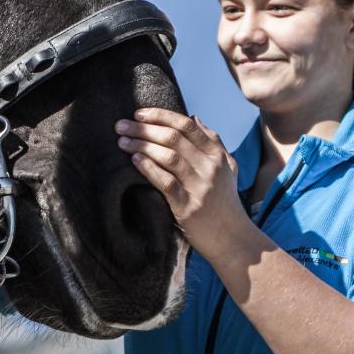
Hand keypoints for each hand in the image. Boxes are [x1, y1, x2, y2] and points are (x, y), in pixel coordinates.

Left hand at [115, 109, 248, 260]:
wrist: (233, 239)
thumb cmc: (225, 202)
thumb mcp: (228, 168)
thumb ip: (213, 142)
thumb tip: (195, 117)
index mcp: (217, 155)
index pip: (187, 125)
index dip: (161, 116)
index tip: (139, 113)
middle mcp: (210, 168)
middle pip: (173, 138)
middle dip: (144, 128)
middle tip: (121, 125)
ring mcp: (200, 187)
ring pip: (168, 156)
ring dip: (141, 145)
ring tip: (122, 141)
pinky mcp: (188, 207)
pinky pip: (165, 182)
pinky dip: (148, 168)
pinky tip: (135, 160)